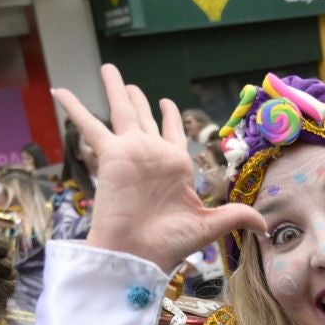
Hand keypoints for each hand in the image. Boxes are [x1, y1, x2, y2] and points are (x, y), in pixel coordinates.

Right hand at [53, 64, 265, 271]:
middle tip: (129, 83)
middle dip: (138, 98)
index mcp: (175, 166)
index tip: (166, 102)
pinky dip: (74, 107)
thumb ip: (236, 216)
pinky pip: (88, 125)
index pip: (173, 132)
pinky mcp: (110, 155)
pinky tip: (59, 90)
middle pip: (144, 116)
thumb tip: (266, 227)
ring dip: (115, 89)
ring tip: (109, 69)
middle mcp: (152, 155)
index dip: (171, 116)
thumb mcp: (209, 226)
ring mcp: (130, 152)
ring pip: (122, 111)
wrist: (136, 256)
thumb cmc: (169, 244)